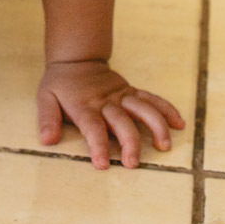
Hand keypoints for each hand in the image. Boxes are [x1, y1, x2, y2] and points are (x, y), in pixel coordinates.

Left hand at [37, 60, 184, 169]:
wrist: (76, 58)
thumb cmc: (60, 84)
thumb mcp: (45, 98)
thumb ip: (47, 119)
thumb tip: (47, 140)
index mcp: (83, 106)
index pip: (92, 127)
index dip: (97, 146)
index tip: (102, 164)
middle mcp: (105, 101)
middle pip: (121, 121)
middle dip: (129, 142)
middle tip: (133, 163)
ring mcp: (121, 95)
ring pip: (142, 108)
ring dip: (155, 125)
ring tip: (164, 145)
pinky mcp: (131, 91)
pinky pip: (151, 99)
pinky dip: (166, 109)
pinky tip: (179, 123)